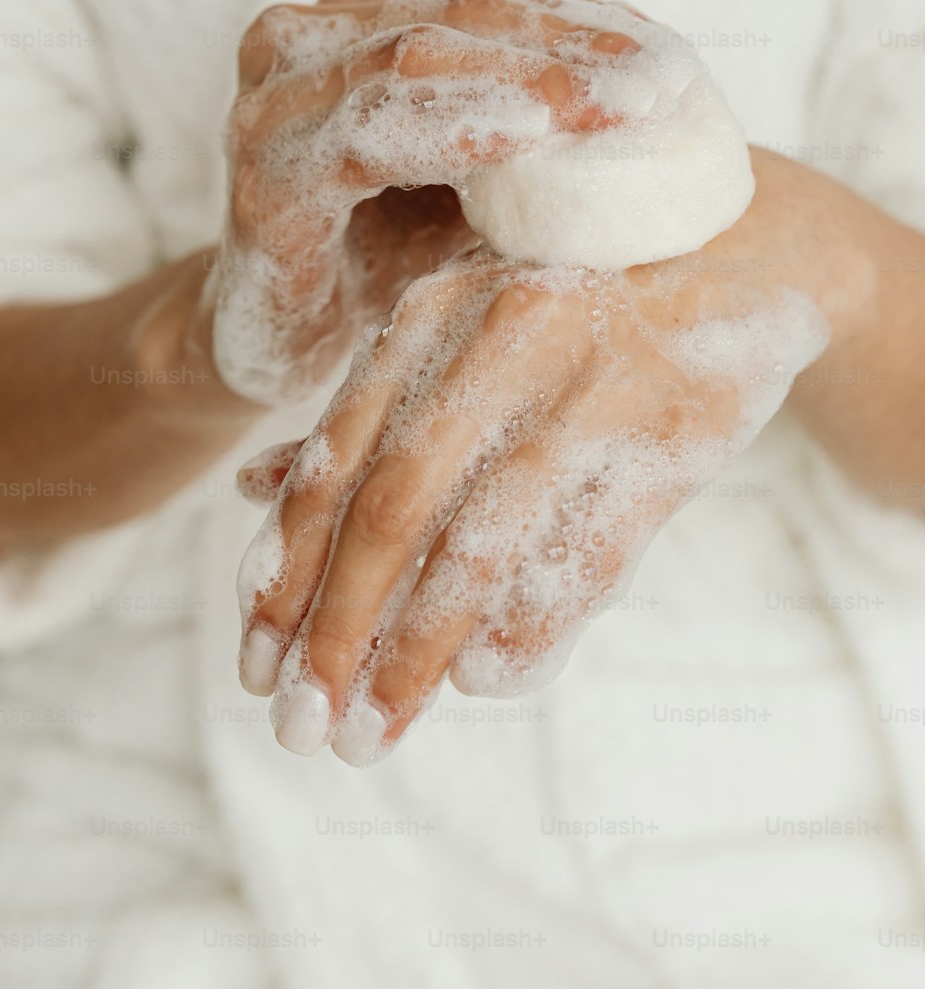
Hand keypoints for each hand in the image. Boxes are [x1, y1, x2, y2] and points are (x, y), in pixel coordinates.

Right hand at [200, 0, 642, 404]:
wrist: (268, 348)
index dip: (588, 24)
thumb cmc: (382, 261)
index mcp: (359, 24)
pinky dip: (458, 126)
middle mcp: (306, 39)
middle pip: (463, 18)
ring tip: (624, 103)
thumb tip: (676, 105)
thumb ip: (536, 132)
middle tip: (669, 80)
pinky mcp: (264, 173)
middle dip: (575, 47)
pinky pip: (370, 131)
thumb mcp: (473, 185)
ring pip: (419, 56)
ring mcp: (274, 98)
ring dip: (533, 80)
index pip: (490, 2)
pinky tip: (532, 135)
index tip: (679, 60)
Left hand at [236, 147, 875, 761]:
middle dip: (336, 633)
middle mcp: (499, 339)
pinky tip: (484, 680)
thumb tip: (248, 488)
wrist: (740, 253)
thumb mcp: (459, 330)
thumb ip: (366, 409)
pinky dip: (531, 624)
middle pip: (392, 511)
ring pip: (482, 543)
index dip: (285, 575)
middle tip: (300, 730)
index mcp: (432, 313)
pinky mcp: (674, 430)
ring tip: (373, 735)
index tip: (253, 669)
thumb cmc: (571, 305)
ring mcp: (591, 382)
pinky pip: (588, 550)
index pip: (335, 463)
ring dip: (417, 653)